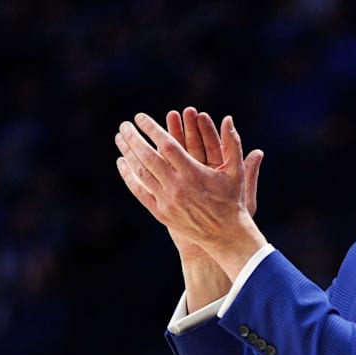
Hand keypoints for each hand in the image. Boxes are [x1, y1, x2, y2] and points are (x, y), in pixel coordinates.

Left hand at [115, 110, 264, 276]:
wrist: (224, 235)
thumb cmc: (232, 200)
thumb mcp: (236, 172)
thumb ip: (232, 144)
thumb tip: (229, 118)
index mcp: (194, 174)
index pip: (167, 145)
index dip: (152, 129)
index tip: (140, 117)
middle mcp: (177, 187)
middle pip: (148, 157)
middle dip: (134, 139)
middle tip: (124, 125)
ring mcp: (167, 201)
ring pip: (141, 173)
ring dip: (128, 154)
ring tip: (120, 138)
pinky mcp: (161, 213)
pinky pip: (140, 192)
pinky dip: (129, 177)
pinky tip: (122, 163)